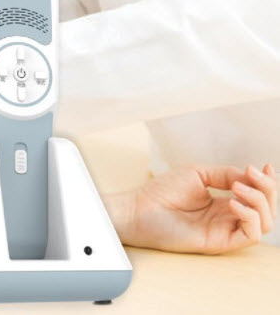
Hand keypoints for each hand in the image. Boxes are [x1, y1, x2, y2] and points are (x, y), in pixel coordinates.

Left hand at [104, 164, 277, 253]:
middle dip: (268, 189)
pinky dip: (249, 216)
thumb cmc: (162, 191)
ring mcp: (224, 230)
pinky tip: (232, 203)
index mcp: (223, 201)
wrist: (140, 208)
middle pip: (267, 209)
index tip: (266, 166)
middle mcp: (227, 216)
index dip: (267, 182)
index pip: (257, 195)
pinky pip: (250, 235)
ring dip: (259, 201)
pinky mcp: (220, 242)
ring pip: (265, 222)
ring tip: (237, 187)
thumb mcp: (198, 173)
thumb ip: (226, 173)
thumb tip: (250, 175)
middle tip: (253, 173)